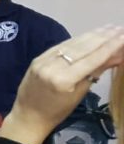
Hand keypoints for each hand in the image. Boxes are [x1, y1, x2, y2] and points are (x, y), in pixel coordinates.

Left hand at [0, 26, 123, 143]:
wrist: (28, 116)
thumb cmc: (58, 111)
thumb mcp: (80, 93)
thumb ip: (96, 71)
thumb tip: (118, 55)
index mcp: (64, 80)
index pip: (92, 58)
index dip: (110, 45)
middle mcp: (52, 67)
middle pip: (82, 47)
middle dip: (103, 36)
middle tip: (120, 28)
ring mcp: (42, 60)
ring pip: (72, 43)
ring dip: (92, 34)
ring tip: (109, 28)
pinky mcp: (38, 58)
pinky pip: (61, 46)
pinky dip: (77, 39)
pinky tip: (90, 34)